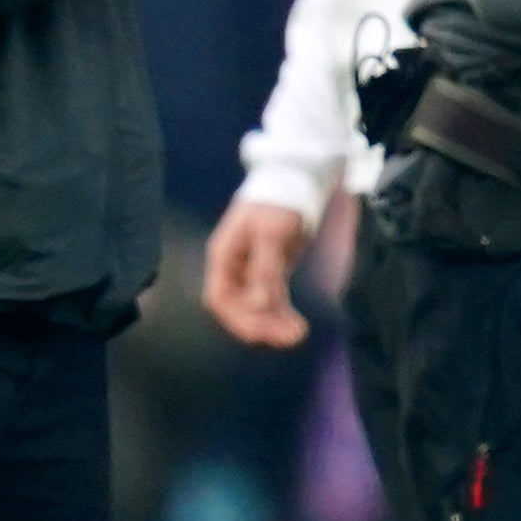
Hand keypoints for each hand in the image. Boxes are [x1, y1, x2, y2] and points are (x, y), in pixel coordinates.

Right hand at [202, 194, 322, 347]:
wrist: (294, 184)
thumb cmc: (277, 204)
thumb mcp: (271, 235)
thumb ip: (264, 270)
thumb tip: (259, 305)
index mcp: (223, 256)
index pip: (220, 297)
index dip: (237, 318)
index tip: (261, 333)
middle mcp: (233, 268)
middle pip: (238, 307)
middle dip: (261, 324)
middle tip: (292, 336)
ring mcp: (251, 272)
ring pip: (257, 307)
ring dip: (275, 323)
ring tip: (299, 335)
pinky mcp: (270, 273)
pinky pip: (272, 300)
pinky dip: (283, 314)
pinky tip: (297, 326)